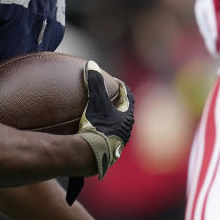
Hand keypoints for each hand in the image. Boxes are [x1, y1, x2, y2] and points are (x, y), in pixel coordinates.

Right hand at [76, 61, 133, 178]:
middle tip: (109, 97)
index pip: (128, 98)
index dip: (122, 89)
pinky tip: (93, 134)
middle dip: (117, 105)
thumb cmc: (96, 127)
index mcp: (126, 117)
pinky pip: (108, 138)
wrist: (91, 155)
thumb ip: (94, 82)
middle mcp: (125, 130)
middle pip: (124, 113)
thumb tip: (91, 64)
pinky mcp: (108, 152)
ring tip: (101, 116)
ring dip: (111, 120)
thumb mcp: (95, 102)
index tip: (116, 83)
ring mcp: (117, 142)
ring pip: (117, 127)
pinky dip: (103, 132)